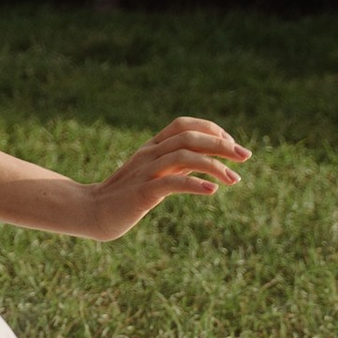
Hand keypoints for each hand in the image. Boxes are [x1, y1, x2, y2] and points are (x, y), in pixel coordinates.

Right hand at [69, 116, 249, 241]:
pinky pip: (172, 183)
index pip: (183, 125)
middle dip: (221, 144)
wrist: (92, 212)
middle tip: (245, 156)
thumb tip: (206, 164)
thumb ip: (174, 166)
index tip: (232, 145)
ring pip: (183, 157)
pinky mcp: (142, 192)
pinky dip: (194, 184)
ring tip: (234, 179)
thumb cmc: (125, 196)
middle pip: (189, 137)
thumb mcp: (152, 176)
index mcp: (151, 147)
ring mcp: (145, 171)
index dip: (210, 129)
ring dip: (214, 165)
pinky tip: (212, 190)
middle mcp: (149, 154)